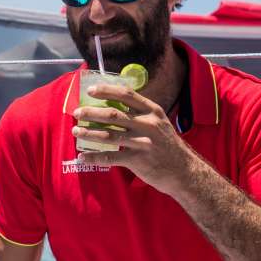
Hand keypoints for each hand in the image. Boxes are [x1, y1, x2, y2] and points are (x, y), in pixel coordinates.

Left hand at [72, 83, 198, 194]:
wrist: (184, 171)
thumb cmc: (167, 145)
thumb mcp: (159, 123)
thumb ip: (140, 114)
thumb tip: (111, 105)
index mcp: (152, 111)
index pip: (127, 95)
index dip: (107, 90)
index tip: (91, 90)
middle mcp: (148, 124)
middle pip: (114, 115)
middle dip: (92, 113)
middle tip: (77, 113)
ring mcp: (143, 143)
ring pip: (109, 135)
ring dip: (89, 133)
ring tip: (76, 132)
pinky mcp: (138, 160)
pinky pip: (110, 157)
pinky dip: (94, 157)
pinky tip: (82, 156)